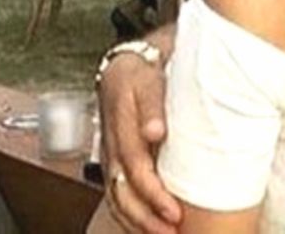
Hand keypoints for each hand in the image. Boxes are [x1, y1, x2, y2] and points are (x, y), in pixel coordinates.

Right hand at [99, 54, 180, 233]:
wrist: (126, 66)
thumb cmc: (145, 72)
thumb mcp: (151, 78)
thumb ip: (153, 105)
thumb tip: (155, 133)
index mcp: (120, 122)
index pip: (135, 167)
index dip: (154, 193)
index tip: (175, 212)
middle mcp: (111, 144)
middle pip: (122, 191)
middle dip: (145, 218)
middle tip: (172, 232)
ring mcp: (109, 156)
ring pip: (116, 198)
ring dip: (137, 223)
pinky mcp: (113, 163)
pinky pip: (116, 196)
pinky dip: (130, 217)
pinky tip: (148, 228)